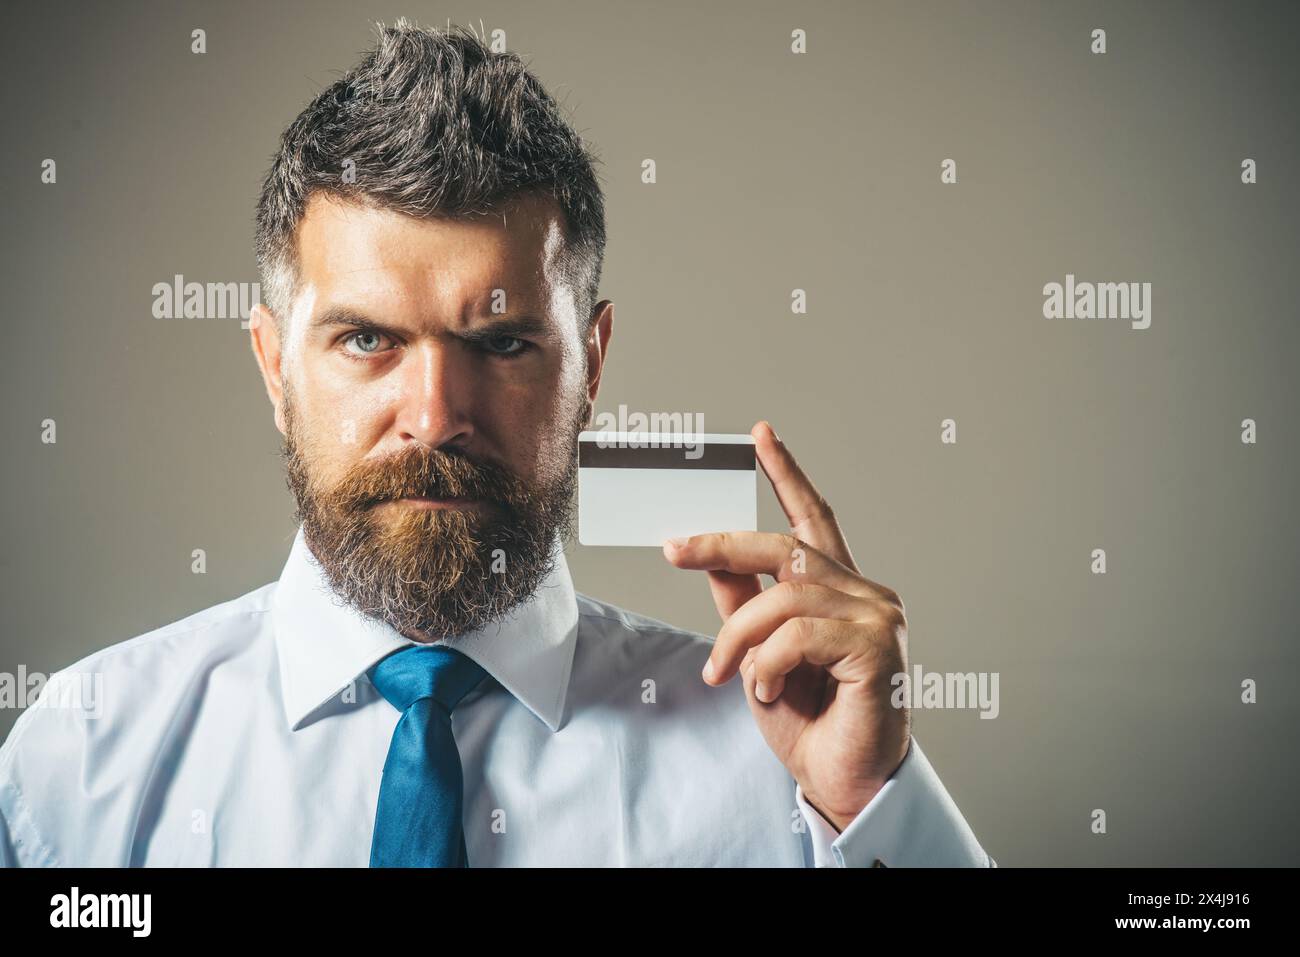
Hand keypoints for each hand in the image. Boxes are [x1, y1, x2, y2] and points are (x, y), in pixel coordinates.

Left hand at [661, 421, 909, 831]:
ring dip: (740, 637)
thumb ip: (743, 605)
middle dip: (723, 544)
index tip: (761, 436)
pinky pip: (800, 633)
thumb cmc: (809, 720)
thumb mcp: (758, 655)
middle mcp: (864, 593)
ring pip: (784, 595)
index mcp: (839, 591)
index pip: (813, 520)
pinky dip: (769, 661)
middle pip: (786, 547)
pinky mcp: (878, 646)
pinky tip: (767, 688)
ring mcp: (877, 617)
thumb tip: (710, 562)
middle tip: (676, 549)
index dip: (787, 475)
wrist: (840, 780)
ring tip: (728, 675)